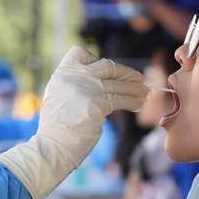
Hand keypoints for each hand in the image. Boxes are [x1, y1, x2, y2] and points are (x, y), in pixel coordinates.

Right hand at [0, 47, 145, 198]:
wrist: (52, 146)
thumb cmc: (56, 129)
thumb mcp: (57, 98)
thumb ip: (74, 86)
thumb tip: (99, 84)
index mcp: (62, 74)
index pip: (80, 52)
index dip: (95, 59)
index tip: (107, 71)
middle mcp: (75, 76)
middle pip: (107, 65)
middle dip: (125, 72)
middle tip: (138, 78)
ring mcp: (88, 89)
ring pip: (119, 84)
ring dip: (136, 88)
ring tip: (145, 93)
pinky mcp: (98, 104)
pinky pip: (123, 99)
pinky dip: (134, 101)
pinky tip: (139, 105)